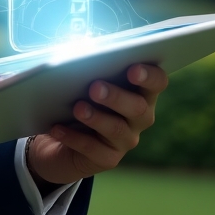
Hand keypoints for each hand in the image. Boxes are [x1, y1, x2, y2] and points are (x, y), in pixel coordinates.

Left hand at [28, 63, 168, 185]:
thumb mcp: (87, 81)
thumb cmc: (81, 97)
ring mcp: (125, 140)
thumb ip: (92, 68)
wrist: (63, 137)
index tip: (133, 69)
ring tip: (78, 108)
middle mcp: (139, 117)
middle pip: (138, 107)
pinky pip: (93, 149)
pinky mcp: (108, 158)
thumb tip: (78, 55)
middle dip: (116, 97)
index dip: (150, 76)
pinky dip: (73, 137)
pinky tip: (57, 128)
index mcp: (140, 92)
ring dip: (96, 118)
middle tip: (95, 87)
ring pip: (116, 129)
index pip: (157, 82)